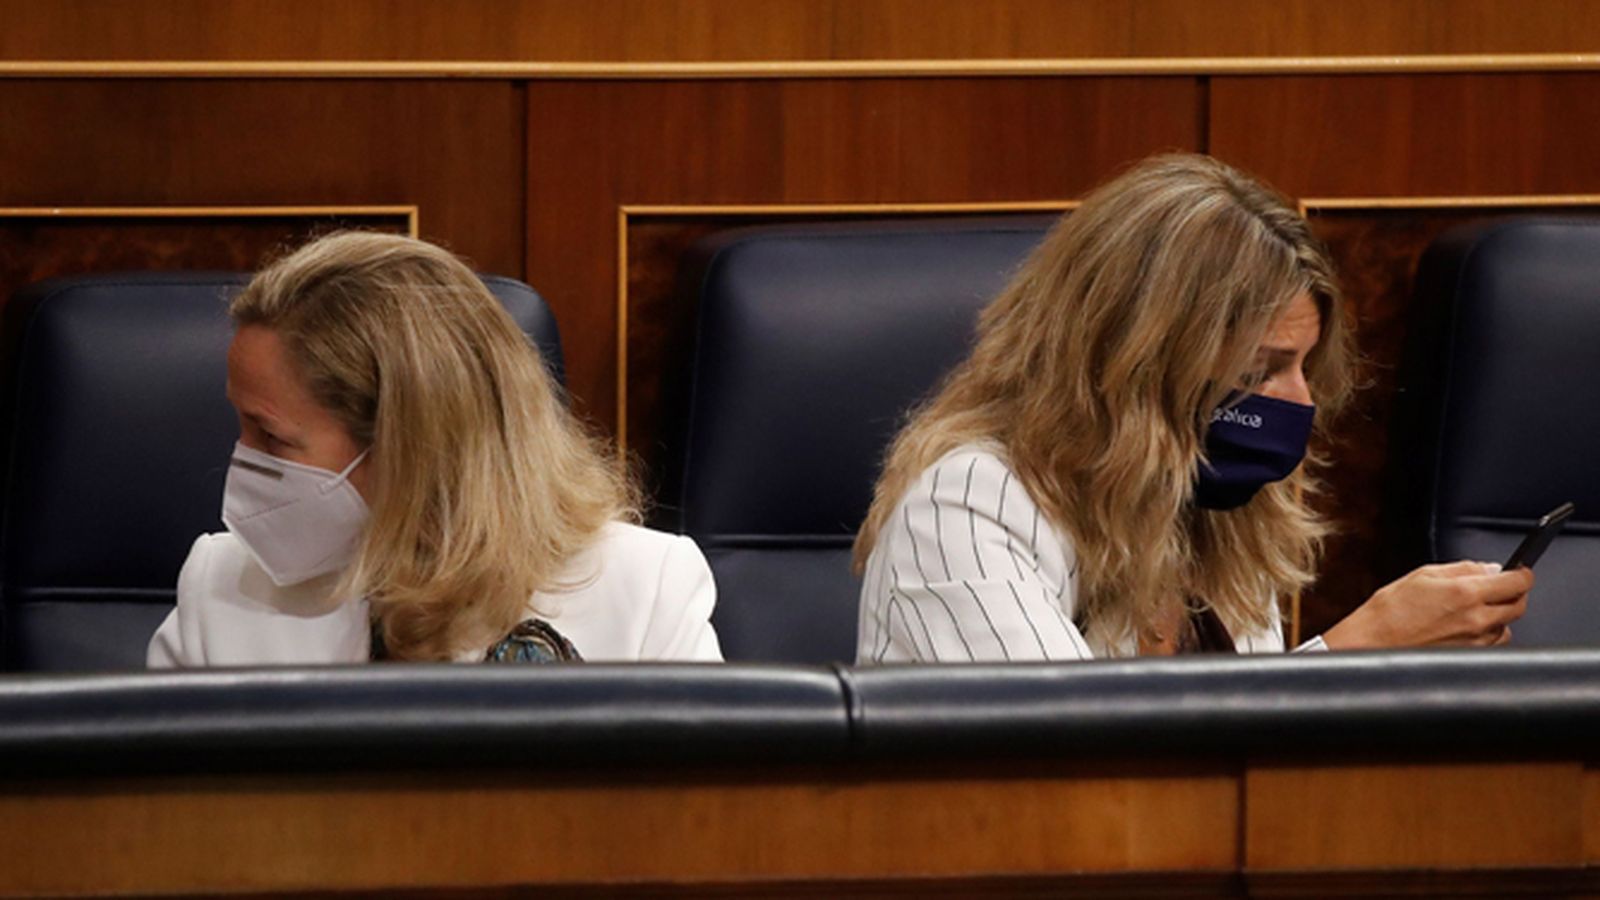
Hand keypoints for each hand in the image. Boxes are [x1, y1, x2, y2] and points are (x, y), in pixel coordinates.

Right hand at [1322, 561, 1532, 649]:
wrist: (1372, 643)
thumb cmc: (1389, 611)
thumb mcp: (1423, 575)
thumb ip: (1462, 569)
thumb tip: (1489, 568)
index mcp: (1466, 593)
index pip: (1516, 581)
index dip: (1522, 573)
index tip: (1520, 570)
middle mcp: (1476, 619)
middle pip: (1519, 605)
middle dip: (1514, 593)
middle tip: (1500, 587)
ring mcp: (1476, 642)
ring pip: (1508, 625)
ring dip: (1500, 614)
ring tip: (1475, 609)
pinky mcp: (1470, 657)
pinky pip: (1493, 643)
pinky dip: (1488, 633)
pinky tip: (1468, 626)